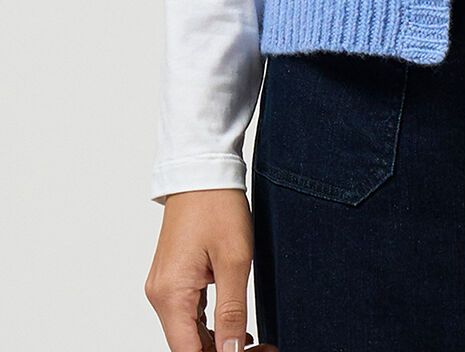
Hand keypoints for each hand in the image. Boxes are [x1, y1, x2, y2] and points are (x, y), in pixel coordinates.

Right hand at [145, 189, 277, 351]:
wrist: (202, 170)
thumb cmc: (217, 205)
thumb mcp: (235, 260)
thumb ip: (232, 312)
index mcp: (171, 295)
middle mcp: (160, 295)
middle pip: (188, 346)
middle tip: (263, 348)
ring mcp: (164, 287)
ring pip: (189, 333)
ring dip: (219, 341)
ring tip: (256, 342)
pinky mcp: (172, 278)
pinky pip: (189, 315)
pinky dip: (211, 325)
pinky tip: (235, 326)